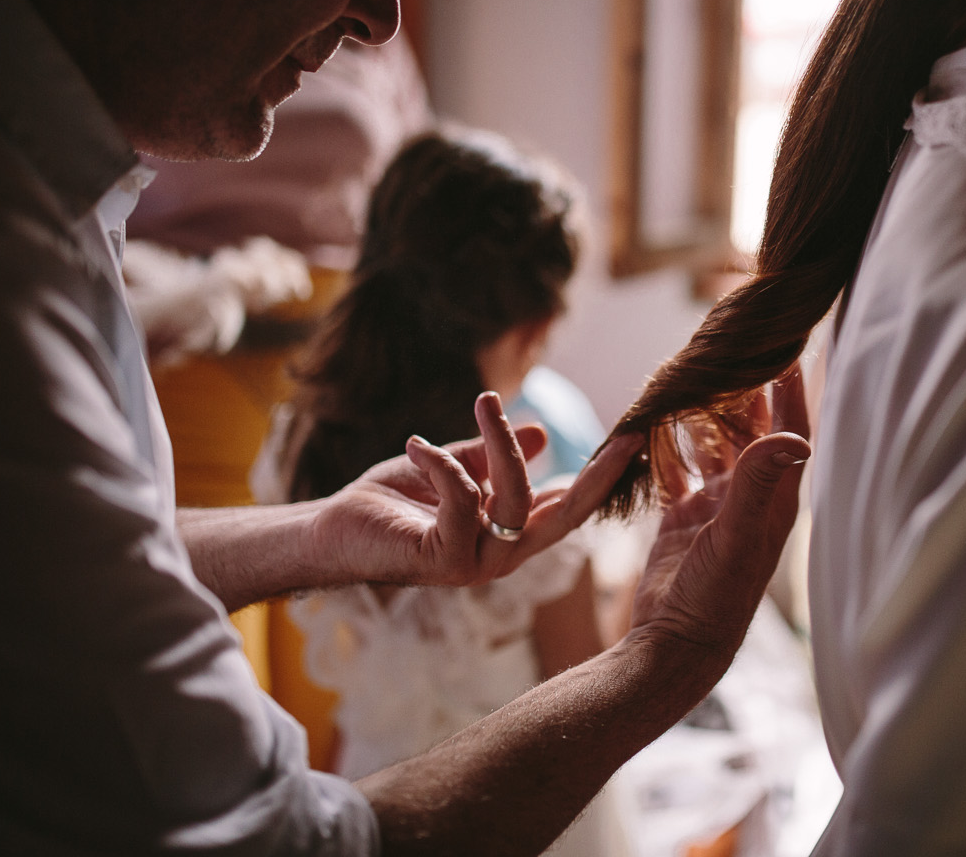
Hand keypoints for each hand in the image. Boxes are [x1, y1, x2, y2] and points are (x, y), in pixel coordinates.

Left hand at [311, 392, 641, 588]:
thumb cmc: (390, 501)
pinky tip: (417, 445)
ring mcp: (477, 562)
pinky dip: (444, 464)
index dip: (603, 474)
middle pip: (568, 514)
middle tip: (626, 435)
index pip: (570, 504)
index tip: (635, 436)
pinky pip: (464, 500)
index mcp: (512, 533)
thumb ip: (492, 454)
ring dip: (500, 443)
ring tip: (482, 402)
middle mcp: (504, 554)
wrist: (330, 531)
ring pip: (516, 497)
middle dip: (600, 475)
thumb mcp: (452, 466)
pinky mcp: (444, 559)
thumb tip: (539, 433)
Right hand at [629, 368, 810, 657]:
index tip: (785, 347)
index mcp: (773, 498)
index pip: (791, 429)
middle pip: (750, 430)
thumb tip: (793, 436)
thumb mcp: (737, 535)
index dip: (790, 389)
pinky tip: (651, 422)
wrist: (676, 644)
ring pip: (710, 445)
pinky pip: (675, 469)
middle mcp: (748, 497)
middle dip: (740, 391)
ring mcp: (714, 506)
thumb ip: (758, 483)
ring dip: (701, 413)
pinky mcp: (682, 517)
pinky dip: (665, 446)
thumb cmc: (716, 598)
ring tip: (686, 375)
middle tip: (725, 349)